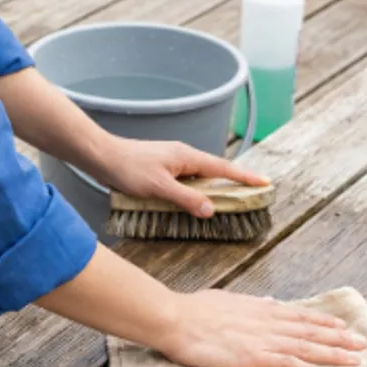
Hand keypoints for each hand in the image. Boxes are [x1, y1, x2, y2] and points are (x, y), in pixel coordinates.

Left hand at [92, 137, 269, 217]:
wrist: (101, 156)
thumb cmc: (128, 169)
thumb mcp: (159, 188)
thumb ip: (185, 199)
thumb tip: (211, 209)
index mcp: (187, 157)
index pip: (223, 168)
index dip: (244, 177)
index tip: (265, 183)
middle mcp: (183, 156)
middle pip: (214, 171)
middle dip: (234, 182)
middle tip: (252, 194)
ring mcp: (171, 162)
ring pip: (199, 176)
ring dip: (213, 187)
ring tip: (227, 200)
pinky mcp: (161, 169)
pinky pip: (186, 179)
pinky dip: (195, 189)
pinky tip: (192, 200)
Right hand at [159, 289, 365, 366]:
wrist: (176, 319)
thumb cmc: (192, 310)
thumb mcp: (225, 299)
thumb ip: (249, 303)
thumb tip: (268, 302)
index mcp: (258, 308)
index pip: (298, 315)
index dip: (321, 320)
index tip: (340, 324)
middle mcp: (267, 322)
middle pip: (309, 330)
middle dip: (337, 337)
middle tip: (361, 342)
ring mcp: (263, 340)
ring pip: (307, 347)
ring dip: (333, 353)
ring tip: (355, 359)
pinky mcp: (255, 357)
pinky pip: (290, 365)